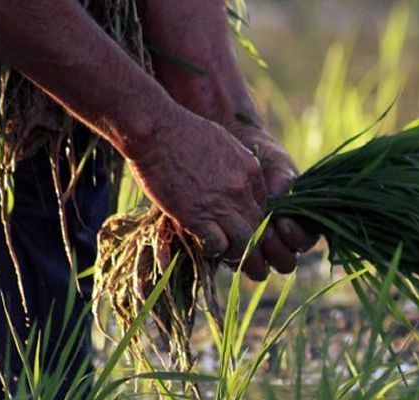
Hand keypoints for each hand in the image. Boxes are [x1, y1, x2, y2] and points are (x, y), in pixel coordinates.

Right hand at [124, 105, 275, 279]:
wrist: (155, 130)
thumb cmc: (180, 131)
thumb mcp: (222, 141)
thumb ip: (234, 164)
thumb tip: (233, 181)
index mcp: (251, 169)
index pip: (263, 206)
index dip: (249, 218)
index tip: (234, 221)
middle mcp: (242, 189)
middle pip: (257, 227)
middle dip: (246, 239)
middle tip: (231, 243)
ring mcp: (222, 204)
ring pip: (244, 242)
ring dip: (233, 250)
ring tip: (220, 249)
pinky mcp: (198, 217)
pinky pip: (217, 246)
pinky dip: (211, 249)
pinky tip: (201, 243)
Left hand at [231, 122, 318, 271]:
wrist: (238, 155)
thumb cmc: (264, 160)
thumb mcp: (277, 165)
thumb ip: (283, 181)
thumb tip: (281, 197)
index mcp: (299, 224)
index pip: (305, 241)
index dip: (297, 237)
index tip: (283, 222)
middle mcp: (280, 241)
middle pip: (286, 263)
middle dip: (277, 251)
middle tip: (262, 235)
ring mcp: (258, 246)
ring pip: (262, 269)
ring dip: (256, 259)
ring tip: (245, 239)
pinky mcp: (235, 247)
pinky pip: (236, 261)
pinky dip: (234, 254)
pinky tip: (227, 238)